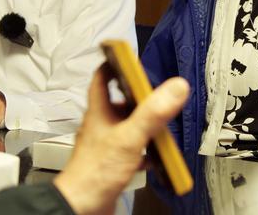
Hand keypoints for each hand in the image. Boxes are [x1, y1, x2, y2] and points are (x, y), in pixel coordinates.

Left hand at [53, 66, 188, 214]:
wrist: (82, 206)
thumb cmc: (94, 173)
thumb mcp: (129, 137)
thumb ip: (153, 112)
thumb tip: (176, 87)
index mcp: (100, 112)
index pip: (102, 78)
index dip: (114, 64)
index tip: (128, 56)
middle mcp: (101, 125)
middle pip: (120, 102)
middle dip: (140, 98)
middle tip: (158, 94)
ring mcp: (106, 144)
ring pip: (127, 126)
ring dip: (145, 125)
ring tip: (163, 124)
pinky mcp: (112, 163)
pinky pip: (132, 150)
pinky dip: (146, 151)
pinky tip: (156, 156)